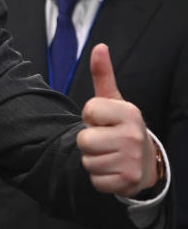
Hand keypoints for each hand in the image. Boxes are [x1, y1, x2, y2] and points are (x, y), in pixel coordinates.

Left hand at [77, 43, 156, 196]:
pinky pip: (95, 180)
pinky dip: (99, 178)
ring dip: (93, 160)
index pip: (88, 111)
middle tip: (104, 141)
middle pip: (84, 140)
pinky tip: (112, 170)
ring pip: (87, 162)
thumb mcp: (112, 100)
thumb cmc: (120, 126)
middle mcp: (133, 135)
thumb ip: (103, 75)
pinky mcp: (128, 181)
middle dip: (88, 142)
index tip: (103, 120)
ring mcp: (132, 160)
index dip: (90, 117)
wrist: (144, 161)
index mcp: (129, 112)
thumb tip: (99, 47)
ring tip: (108, 154)